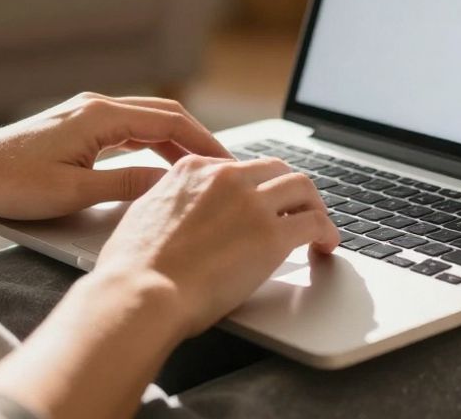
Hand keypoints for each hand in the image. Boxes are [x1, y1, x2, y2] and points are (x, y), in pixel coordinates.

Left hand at [0, 93, 232, 220]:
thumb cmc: (10, 184)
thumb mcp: (76, 192)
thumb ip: (128, 185)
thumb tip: (170, 184)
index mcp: (100, 115)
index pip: (169, 121)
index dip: (204, 142)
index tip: (228, 163)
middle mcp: (95, 106)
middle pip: (162, 115)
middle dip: (196, 139)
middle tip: (224, 166)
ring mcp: (84, 114)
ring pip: (145, 121)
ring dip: (174, 141)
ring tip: (199, 168)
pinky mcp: (75, 126)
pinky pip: (126, 129)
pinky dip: (151, 143)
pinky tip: (159, 162)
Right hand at [95, 154, 341, 336]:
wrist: (141, 292)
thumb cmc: (133, 268)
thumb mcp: (144, 213)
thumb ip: (169, 202)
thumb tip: (180, 213)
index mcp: (194, 169)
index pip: (239, 167)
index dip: (255, 187)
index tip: (261, 203)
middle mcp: (226, 177)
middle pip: (275, 170)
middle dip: (289, 190)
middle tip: (297, 210)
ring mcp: (251, 204)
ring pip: (301, 187)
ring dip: (314, 206)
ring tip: (318, 226)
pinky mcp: (271, 236)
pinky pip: (314, 223)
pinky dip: (327, 232)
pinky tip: (326, 246)